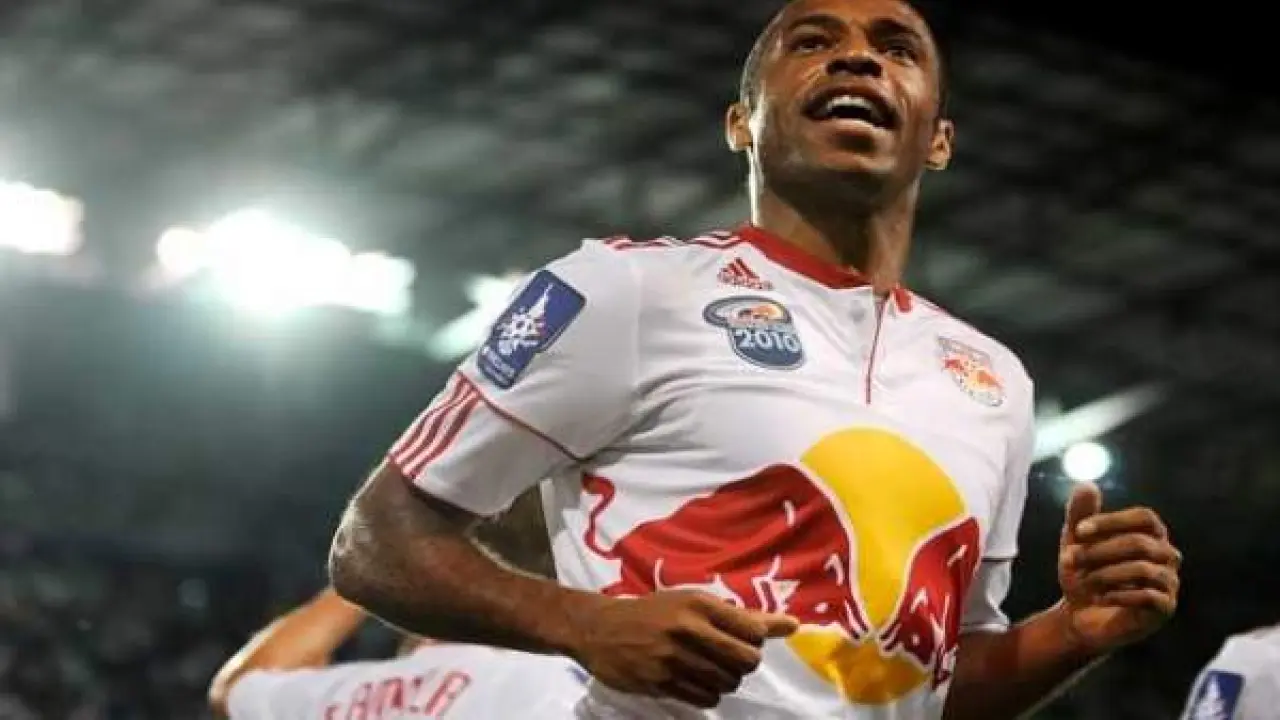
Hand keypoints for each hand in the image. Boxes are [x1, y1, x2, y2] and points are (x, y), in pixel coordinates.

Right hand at [567, 589, 797, 707]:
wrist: (600, 628)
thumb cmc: (655, 612)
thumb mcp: (695, 603)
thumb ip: (744, 616)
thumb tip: (793, 626)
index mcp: (700, 604)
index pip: (754, 631)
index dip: (753, 641)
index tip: (738, 639)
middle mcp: (688, 628)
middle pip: (747, 660)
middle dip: (744, 664)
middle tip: (727, 659)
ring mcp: (672, 657)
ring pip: (728, 682)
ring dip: (725, 680)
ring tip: (707, 668)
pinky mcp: (660, 681)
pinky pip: (705, 698)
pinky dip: (707, 693)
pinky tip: (694, 681)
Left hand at [1057, 482, 1180, 652]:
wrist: (1080, 615)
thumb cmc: (1083, 572)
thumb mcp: (1075, 542)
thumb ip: (1080, 514)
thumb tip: (1087, 484)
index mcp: (1151, 534)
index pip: (1145, 517)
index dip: (1112, 521)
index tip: (1079, 531)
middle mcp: (1167, 555)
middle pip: (1139, 543)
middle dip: (1099, 551)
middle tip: (1069, 559)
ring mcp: (1170, 582)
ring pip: (1143, 569)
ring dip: (1105, 574)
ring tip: (1085, 581)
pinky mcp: (1166, 608)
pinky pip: (1149, 596)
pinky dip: (1119, 594)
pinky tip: (1101, 597)